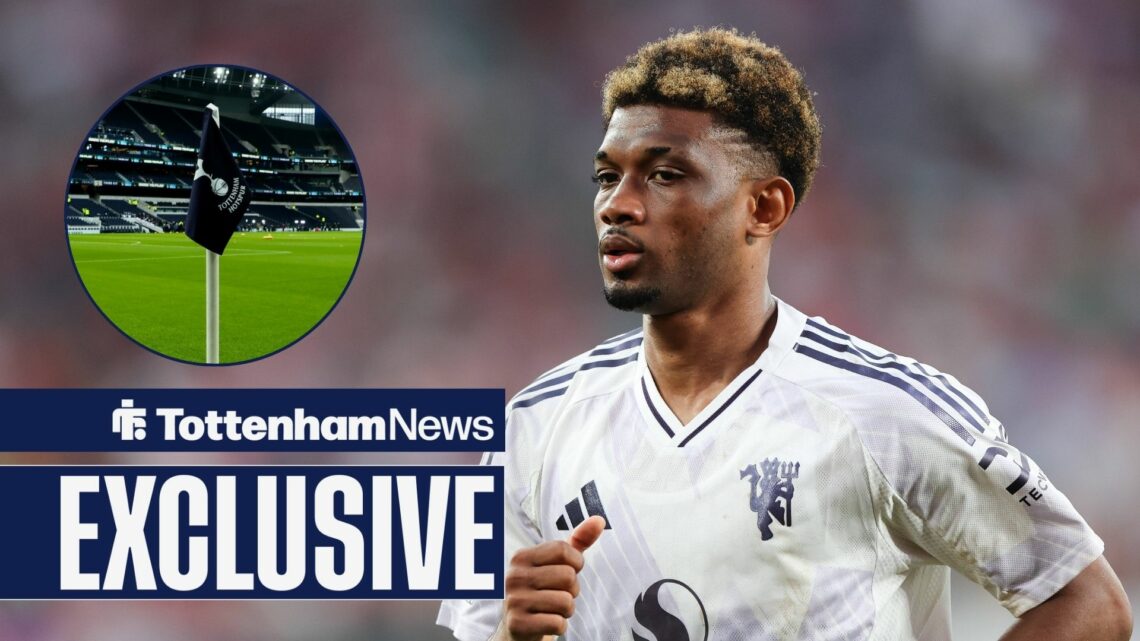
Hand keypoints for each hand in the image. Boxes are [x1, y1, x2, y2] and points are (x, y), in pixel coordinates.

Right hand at [498, 515, 605, 640]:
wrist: (518, 629)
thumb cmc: (542, 591)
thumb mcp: (558, 563)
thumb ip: (578, 541)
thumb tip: (599, 520)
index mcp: (522, 557)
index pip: (564, 550)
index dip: (576, 563)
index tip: (567, 571)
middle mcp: (514, 576)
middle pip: (568, 576)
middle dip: (572, 590)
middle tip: (557, 594)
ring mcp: (515, 601)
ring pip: (565, 602)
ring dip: (567, 610)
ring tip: (552, 609)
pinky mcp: (518, 624)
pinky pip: (558, 623)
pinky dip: (559, 626)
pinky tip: (546, 622)